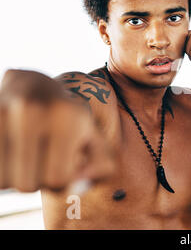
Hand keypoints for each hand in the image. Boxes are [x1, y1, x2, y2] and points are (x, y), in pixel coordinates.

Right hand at [0, 70, 114, 192]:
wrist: (31, 84)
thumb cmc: (67, 117)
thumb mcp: (92, 136)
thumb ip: (99, 165)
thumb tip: (78, 188)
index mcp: (68, 118)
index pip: (58, 179)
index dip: (61, 178)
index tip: (62, 161)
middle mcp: (33, 112)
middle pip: (27, 184)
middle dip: (37, 179)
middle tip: (41, 158)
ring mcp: (3, 113)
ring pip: (4, 181)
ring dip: (14, 176)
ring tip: (25, 154)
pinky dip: (0, 167)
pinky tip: (10, 150)